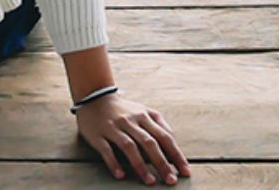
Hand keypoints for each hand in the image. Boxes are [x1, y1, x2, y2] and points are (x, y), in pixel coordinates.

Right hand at [75, 94, 190, 183]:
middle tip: (171, 180)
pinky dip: (114, 163)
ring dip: (140, 165)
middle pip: (148, 142)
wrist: (93, 96)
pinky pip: (106, 150)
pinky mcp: (97, 134)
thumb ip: (160, 126)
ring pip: (129, 146)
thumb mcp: (143, 111)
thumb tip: (174, 150)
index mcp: (143, 115)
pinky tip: (120, 175)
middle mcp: (129, 120)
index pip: (164, 136)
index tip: (184, 171)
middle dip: (162, 163)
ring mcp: (113, 126)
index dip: (176, 154)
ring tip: (150, 181)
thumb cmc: (124, 110)